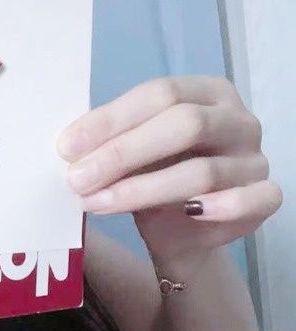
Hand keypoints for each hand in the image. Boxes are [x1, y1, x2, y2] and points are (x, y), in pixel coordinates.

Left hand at [57, 76, 282, 269]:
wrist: (182, 237)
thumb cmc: (155, 185)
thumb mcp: (131, 159)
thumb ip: (110, 146)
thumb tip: (68, 147)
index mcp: (206, 94)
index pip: (160, 94)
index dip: (111, 120)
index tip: (66, 147)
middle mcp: (237, 120)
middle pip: (183, 125)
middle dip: (123, 153)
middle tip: (77, 179)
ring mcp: (254, 158)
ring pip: (202, 171)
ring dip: (143, 190)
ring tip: (97, 203)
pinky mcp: (265, 197)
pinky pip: (254, 199)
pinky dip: (223, 206)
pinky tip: (189, 214)